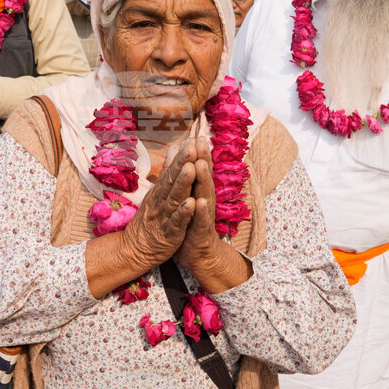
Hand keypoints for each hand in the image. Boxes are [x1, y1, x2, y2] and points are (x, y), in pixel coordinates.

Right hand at [119, 141, 199, 269]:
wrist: (134, 250)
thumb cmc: (149, 220)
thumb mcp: (156, 193)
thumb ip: (166, 172)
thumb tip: (174, 148)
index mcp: (161, 192)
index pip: (172, 171)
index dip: (182, 157)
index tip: (191, 140)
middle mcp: (161, 201)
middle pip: (172, 181)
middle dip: (182, 164)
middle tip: (191, 147)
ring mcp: (164, 217)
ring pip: (174, 198)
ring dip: (183, 184)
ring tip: (191, 169)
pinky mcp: (169, 234)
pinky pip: (177, 222)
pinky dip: (183, 213)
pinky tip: (191, 203)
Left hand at [176, 136, 218, 267]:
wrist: (199, 253)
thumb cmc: (191, 223)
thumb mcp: (188, 198)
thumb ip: (187, 178)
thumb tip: (184, 159)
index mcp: (199, 192)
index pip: (199, 169)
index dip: (198, 153)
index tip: (196, 135)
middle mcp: (204, 200)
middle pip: (204, 177)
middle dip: (203, 159)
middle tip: (201, 141)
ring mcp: (204, 216)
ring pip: (204, 195)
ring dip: (203, 180)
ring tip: (201, 165)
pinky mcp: (200, 232)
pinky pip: (201, 221)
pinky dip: (200, 212)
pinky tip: (200, 202)